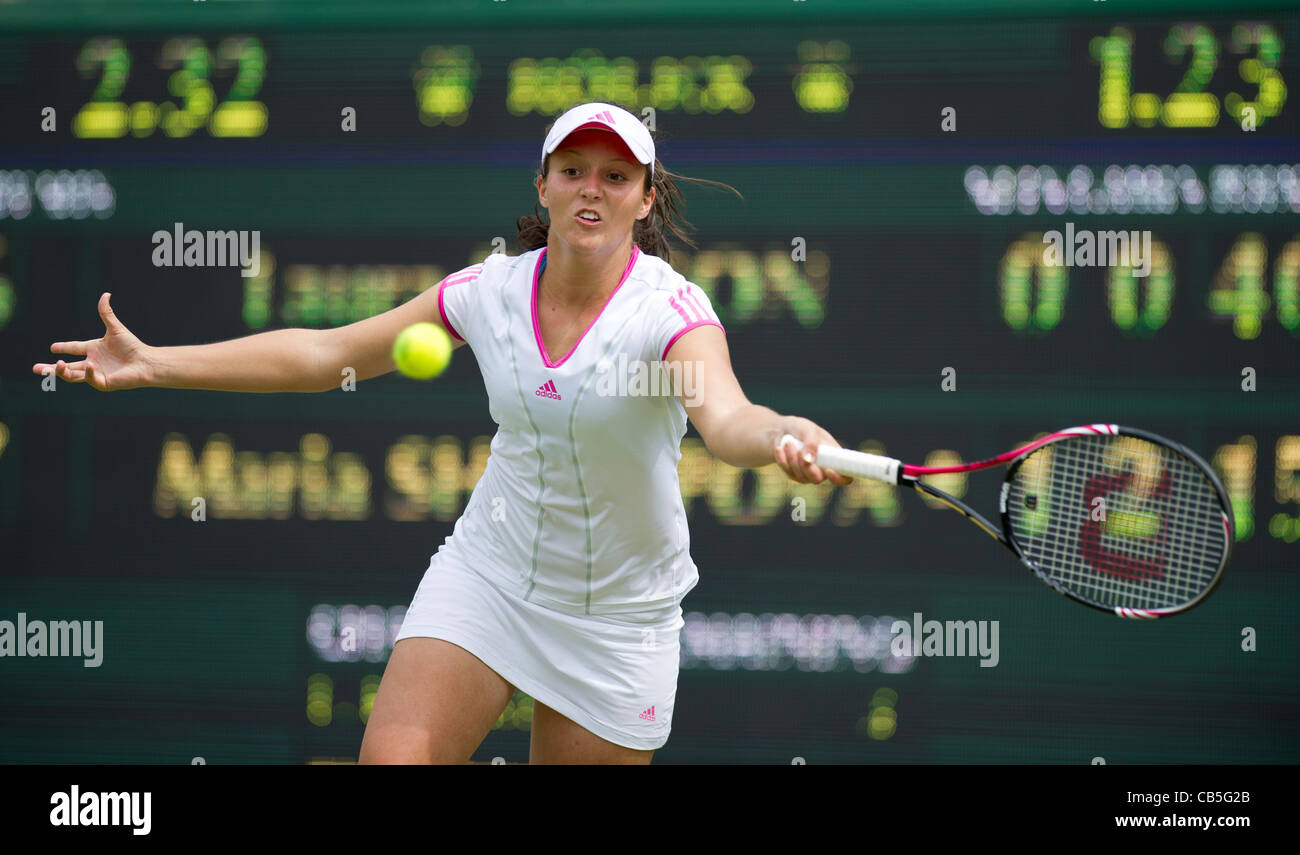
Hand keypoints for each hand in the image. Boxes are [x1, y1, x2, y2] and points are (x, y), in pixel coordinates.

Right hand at [31, 292, 154, 390]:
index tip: (53, 347)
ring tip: (52, 368)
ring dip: (61, 372)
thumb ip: (106, 313)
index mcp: (94, 349)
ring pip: (73, 376)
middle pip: (67, 367)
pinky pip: (90, 379)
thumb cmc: (133, 346)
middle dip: (51, 369)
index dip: (64, 347)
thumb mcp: (115, 328)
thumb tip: (105, 294)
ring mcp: (96, 373)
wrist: (146, 361)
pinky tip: (88, 365)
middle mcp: (92, 362)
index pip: (74, 348)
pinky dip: (87, 373)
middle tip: (36, 369)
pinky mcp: (103, 382)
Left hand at [772, 417, 852, 485]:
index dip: (839, 478)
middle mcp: (824, 469)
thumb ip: (811, 443)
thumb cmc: (800, 428)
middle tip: (799, 451)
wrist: (781, 431)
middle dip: (806, 466)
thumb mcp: (807, 429)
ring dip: (793, 458)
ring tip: (788, 442)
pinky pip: (789, 473)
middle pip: (818, 479)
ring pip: (801, 476)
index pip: (845, 476)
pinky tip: (780, 449)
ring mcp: (809, 474)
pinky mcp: (794, 475)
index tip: (828, 470)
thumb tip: (810, 460)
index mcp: (834, 457)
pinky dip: (783, 460)